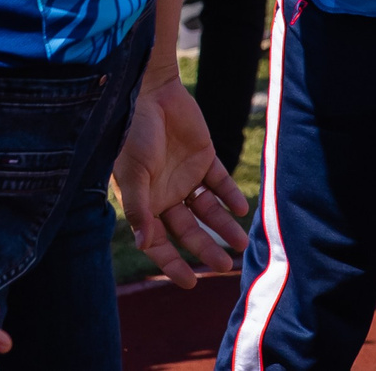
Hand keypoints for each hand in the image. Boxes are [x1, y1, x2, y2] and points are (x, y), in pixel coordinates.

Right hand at [112, 78, 250, 289]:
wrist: (151, 92)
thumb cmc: (134, 135)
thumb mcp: (134, 174)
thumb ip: (140, 209)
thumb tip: (143, 244)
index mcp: (145, 204)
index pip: (159, 243)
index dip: (172, 264)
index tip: (190, 283)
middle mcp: (166, 195)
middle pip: (189, 231)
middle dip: (205, 249)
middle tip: (225, 267)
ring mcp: (186, 177)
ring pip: (208, 210)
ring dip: (224, 227)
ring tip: (241, 244)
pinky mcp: (204, 158)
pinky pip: (220, 182)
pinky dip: (231, 196)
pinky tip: (241, 210)